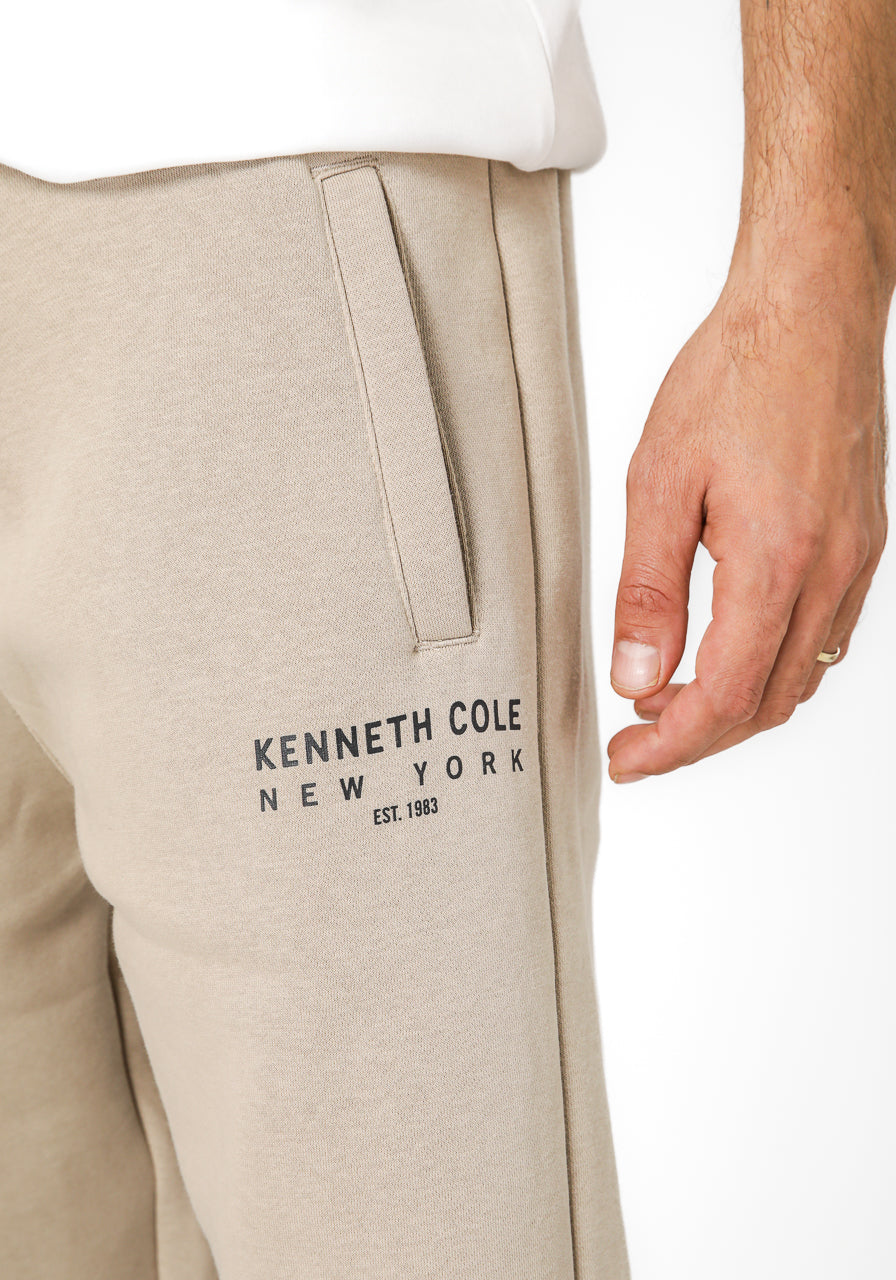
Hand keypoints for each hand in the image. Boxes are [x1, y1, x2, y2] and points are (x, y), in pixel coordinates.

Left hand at [607, 253, 888, 782]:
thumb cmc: (737, 376)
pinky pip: (821, 638)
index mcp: (777, 563)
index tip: (625, 761)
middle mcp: (830, 573)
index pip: (722, 697)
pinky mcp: (862, 546)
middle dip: (697, 737)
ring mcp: (856, 562)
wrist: (813, 311)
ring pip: (798, 678)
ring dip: (733, 706)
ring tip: (667, 697)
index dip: (669, 746)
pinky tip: (723, 650)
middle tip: (636, 740)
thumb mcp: (660, 482)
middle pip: (765, 704)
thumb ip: (646, 590)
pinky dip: (769, 667)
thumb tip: (636, 676)